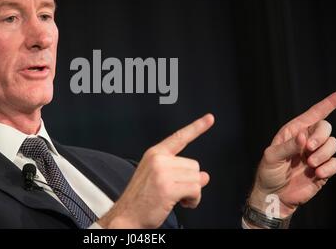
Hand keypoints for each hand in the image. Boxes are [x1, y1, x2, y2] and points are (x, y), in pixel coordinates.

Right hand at [98, 114, 213, 228]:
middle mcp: (158, 159)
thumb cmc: (140, 200)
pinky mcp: (168, 187)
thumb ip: (180, 173)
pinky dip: (193, 200)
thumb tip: (204, 176)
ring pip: (197, 179)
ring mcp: (162, 172)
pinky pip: (195, 190)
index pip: (179, 137)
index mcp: (154, 154)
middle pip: (194, 165)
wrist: (126, 216)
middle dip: (190, 181)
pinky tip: (182, 203)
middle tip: (177, 192)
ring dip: (192, 193)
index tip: (209, 118)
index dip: (197, 127)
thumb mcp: (158, 179)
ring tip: (177, 199)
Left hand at [249, 89, 335, 218]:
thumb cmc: (269, 173)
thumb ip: (288, 146)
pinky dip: (329, 167)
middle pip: (326, 128)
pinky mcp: (323, 169)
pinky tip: (317, 173)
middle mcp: (307, 140)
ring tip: (310, 164)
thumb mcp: (272, 157)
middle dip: (320, 136)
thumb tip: (303, 136)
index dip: (329, 103)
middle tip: (308, 148)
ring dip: (323, 153)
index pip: (314, 114)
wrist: (274, 195)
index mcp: (293, 132)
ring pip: (333, 144)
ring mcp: (316, 154)